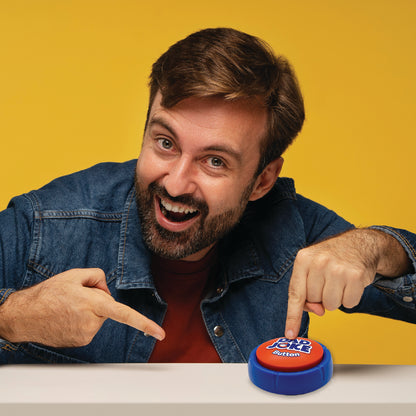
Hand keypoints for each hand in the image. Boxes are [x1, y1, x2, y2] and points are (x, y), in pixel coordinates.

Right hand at [0, 268, 164, 346]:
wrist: (25, 316)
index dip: (144, 323)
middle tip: (77, 296)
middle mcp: (92, 322)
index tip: (160, 333)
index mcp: (93, 304)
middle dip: (99, 299)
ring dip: (90, 311)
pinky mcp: (81, 341)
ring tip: (69, 306)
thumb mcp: (75, 274)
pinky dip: (84, 320)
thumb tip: (107, 291)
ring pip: (99, 318)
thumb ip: (98, 276)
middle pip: (108, 307)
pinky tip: (68, 316)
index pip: (124, 314)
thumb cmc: (49, 293)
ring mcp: (86, 335)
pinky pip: (91, 326)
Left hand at [284, 229, 409, 338]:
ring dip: (335, 299)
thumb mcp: (311, 268)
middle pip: (314, 301)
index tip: (290, 334)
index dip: (292, 316)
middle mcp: (319, 262)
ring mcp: (338, 269)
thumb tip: (317, 311)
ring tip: (338, 282)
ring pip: (331, 305)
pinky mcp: (356, 275)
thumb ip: (306, 291)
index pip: (295, 293)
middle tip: (327, 281)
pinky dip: (350, 297)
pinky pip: (349, 303)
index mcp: (303, 259)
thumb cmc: (329, 259)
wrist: (358, 244)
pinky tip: (349, 283)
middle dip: (320, 296)